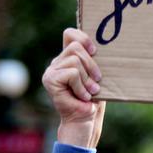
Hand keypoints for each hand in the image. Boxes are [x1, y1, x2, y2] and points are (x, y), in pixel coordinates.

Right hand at [41, 28, 104, 147]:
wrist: (84, 119)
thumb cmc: (93, 97)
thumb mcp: (96, 74)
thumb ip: (93, 59)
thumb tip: (102, 44)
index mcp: (67, 58)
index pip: (70, 34)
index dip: (83, 38)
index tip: (95, 51)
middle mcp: (57, 62)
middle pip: (76, 46)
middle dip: (91, 64)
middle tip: (97, 81)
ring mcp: (51, 71)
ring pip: (75, 60)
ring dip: (87, 78)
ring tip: (90, 91)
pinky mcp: (50, 80)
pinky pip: (72, 73)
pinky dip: (81, 86)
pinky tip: (82, 96)